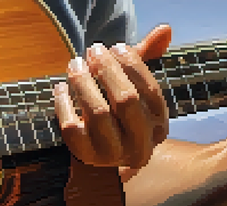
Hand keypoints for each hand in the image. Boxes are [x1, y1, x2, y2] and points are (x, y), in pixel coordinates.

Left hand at [53, 25, 171, 168]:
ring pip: (97, 112)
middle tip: (93, 50)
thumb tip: (165, 29)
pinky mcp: (85, 156)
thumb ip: (147, 59)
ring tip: (75, 64)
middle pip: (126, 100)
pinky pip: (71, 127)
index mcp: (158, 126)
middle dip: (108, 70)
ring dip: (84, 82)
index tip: (116, 47)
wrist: (101, 154)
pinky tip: (61, 86)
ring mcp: (112, 153)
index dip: (133, 65)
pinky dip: (63, 103)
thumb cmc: (121, 114)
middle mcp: (139, 144)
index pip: (150, 91)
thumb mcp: (135, 89)